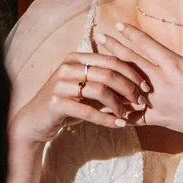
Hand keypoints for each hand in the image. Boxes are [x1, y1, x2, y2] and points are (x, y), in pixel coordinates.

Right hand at [12, 50, 152, 147]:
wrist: (35, 120)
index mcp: (77, 57)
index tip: (146, 86)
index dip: (132, 73)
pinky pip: (88, 111)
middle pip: (108, 73)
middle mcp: (68, 66)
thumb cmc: (66, 104)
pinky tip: (118, 125)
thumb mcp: (86, 91)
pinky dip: (106, 119)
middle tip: (141, 102)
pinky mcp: (56, 102)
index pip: (111, 60)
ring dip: (118, 104)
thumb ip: (106, 86)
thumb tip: (138, 89)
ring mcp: (60, 83)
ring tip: (128, 115)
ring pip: (99, 90)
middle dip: (129, 88)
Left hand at [99, 6, 182, 146]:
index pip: (146, 44)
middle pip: (132, 62)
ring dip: (112, 76)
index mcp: (174, 64)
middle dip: (114, 48)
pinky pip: (134, 115)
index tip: (116, 25)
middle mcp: (162, 82)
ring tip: (97, 68)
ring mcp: (158, 102)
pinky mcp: (158, 119)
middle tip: (98, 38)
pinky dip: (119, 110)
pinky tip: (105, 105)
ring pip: (127, 87)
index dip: (130, 33)